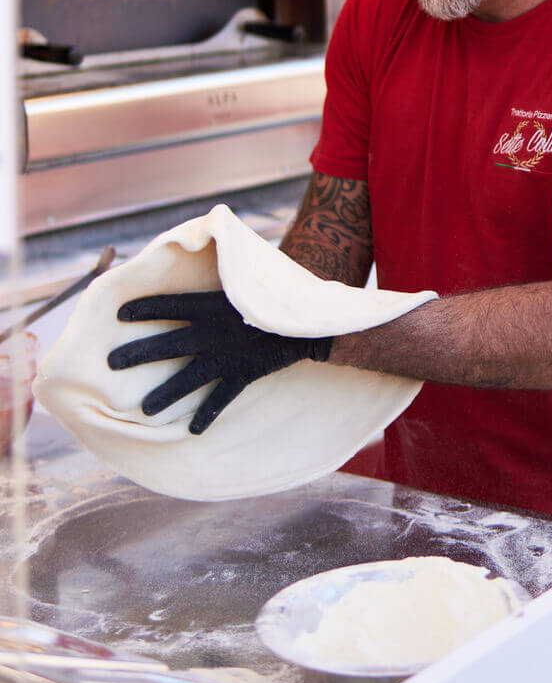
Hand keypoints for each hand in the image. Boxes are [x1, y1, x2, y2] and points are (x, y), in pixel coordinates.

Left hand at [107, 291, 331, 434]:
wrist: (310, 321)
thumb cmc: (276, 295)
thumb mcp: (248, 279)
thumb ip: (225, 274)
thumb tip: (207, 251)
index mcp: (214, 304)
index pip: (172, 303)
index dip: (145, 308)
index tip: (119, 314)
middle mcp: (215, 330)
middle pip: (170, 342)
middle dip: (139, 353)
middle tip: (110, 363)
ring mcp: (229, 355)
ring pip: (189, 377)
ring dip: (166, 394)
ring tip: (143, 410)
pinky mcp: (244, 373)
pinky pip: (221, 398)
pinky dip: (207, 414)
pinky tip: (192, 431)